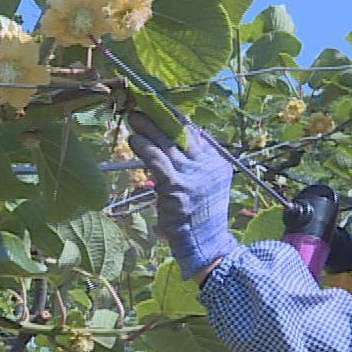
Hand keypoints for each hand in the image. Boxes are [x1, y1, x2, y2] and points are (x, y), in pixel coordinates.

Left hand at [128, 115, 237, 280]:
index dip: (176, 118)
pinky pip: (157, 161)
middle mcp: (208, 166)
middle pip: (181, 134)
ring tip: (133, 120)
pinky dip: (144, 148)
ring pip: (167, 145)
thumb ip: (198, 162)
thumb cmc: (201, 215)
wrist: (205, 244)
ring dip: (148, 130)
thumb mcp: (208, 184)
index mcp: (217, 162)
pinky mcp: (177, 187)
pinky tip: (134, 141)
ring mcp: (194, 176)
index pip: (195, 133)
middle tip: (141, 107)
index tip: (159, 107)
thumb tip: (184, 137)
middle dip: (159, 118)